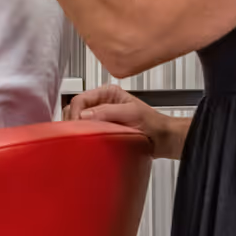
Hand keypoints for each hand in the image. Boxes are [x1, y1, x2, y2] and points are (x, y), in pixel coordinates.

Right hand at [64, 83, 183, 160]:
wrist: (163, 140)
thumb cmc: (153, 124)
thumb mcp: (131, 113)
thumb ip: (108, 111)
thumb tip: (85, 115)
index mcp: (107, 93)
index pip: (80, 99)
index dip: (76, 112)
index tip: (76, 125)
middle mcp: (101, 103)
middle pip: (75, 109)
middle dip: (72, 121)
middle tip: (74, 133)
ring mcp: (100, 117)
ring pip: (77, 121)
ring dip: (76, 129)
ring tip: (79, 137)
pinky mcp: (101, 130)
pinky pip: (85, 131)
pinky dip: (82, 136)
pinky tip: (85, 142)